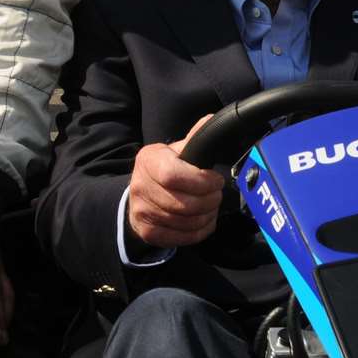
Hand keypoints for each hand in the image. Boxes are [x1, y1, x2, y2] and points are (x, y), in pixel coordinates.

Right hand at [126, 114, 225, 248]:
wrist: (140, 194)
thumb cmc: (163, 169)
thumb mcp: (175, 151)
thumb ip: (194, 139)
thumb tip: (212, 120)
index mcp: (148, 160)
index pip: (174, 175)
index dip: (201, 181)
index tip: (216, 180)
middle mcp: (140, 186)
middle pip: (183, 203)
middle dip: (209, 200)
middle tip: (217, 194)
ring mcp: (142, 212)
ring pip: (185, 222)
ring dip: (207, 215)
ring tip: (212, 206)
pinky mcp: (148, 232)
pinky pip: (182, 237)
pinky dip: (201, 231)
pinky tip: (205, 220)